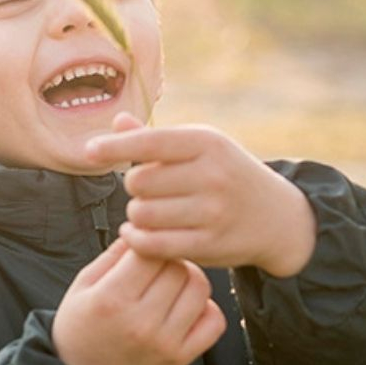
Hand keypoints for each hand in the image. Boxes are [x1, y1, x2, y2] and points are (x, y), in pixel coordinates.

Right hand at [52, 238, 227, 364]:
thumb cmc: (81, 327)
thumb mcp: (83, 285)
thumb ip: (114, 255)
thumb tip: (144, 227)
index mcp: (111, 300)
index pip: (150, 252)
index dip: (149, 243)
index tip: (143, 250)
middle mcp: (140, 323)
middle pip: (178, 268)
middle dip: (169, 260)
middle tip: (157, 267)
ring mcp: (164, 343)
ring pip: (200, 288)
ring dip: (188, 280)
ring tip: (171, 285)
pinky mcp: (181, 358)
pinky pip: (215, 321)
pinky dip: (206, 308)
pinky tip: (186, 308)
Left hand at [84, 114, 316, 276]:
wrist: (276, 217)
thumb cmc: (227, 174)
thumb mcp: (202, 147)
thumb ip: (156, 139)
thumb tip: (117, 121)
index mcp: (207, 142)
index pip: (149, 141)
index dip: (114, 146)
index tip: (89, 150)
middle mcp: (212, 174)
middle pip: (139, 181)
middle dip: (134, 187)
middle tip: (146, 191)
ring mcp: (213, 211)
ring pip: (143, 214)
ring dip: (136, 215)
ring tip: (147, 212)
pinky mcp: (210, 244)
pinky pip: (154, 243)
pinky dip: (138, 240)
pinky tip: (138, 234)